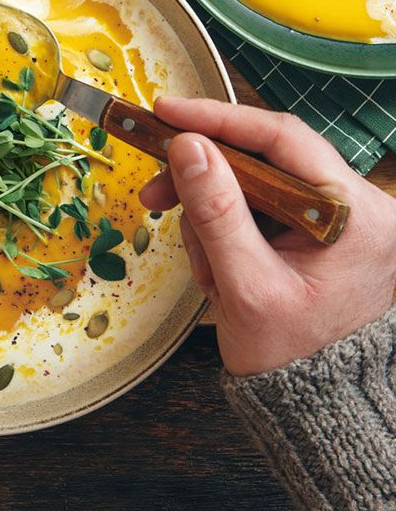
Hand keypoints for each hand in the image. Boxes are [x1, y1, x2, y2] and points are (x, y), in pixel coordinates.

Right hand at [139, 97, 395, 375]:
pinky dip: (224, 228)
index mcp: (356, 214)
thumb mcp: (245, 285)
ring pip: (252, 184)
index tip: (166, 112)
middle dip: (204, 179)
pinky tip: (217, 263)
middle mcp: (356, 205)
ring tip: (204, 264)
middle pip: (264, 160)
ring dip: (211, 215)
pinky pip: (256, 207)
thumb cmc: (289, 352)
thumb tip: (188, 147)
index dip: (219, 120)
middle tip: (154, 194)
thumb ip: (216, 213)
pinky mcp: (315, 230)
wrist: (312, 398)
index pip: (284, 140)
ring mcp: (336, 218)